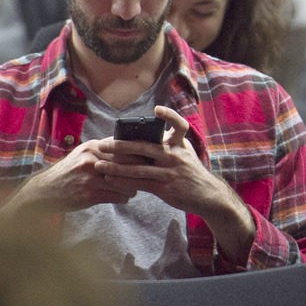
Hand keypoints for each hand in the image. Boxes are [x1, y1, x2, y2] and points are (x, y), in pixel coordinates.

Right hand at [0, 139, 137, 221]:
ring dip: (133, 187)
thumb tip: (130, 146)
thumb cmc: (68, 172)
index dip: (139, 153)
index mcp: (91, 147)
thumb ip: (103, 150)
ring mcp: (90, 177)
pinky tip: (124, 197)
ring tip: (134, 189)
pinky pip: (117, 196)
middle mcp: (91, 159)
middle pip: (127, 163)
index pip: (123, 146)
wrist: (45, 191)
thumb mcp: (83, 154)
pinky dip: (124, 197)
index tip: (149, 158)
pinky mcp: (90, 194)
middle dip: (139, 170)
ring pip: (124, 181)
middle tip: (147, 175)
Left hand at [95, 105, 255, 262]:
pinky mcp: (165, 188)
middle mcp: (175, 156)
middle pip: (144, 147)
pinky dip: (123, 181)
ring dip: (115, 167)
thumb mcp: (186, 153)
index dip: (169, 115)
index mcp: (180, 144)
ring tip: (99, 166)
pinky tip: (110, 180)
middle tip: (103, 145)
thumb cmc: (191, 172)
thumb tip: (145, 133)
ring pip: (137, 168)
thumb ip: (169, 142)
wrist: (207, 195)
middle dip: (120, 145)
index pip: (179, 125)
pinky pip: (140, 184)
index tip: (157, 110)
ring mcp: (170, 172)